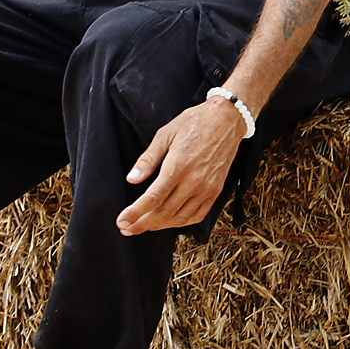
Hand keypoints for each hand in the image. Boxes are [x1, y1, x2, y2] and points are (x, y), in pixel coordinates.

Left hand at [118, 94, 243, 234]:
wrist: (227, 120)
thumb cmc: (194, 123)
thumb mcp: (165, 134)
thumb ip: (148, 159)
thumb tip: (132, 178)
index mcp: (178, 166)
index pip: (153, 199)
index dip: (135, 213)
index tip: (122, 221)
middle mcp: (194, 181)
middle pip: (164, 212)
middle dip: (142, 224)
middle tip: (127, 229)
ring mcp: (207, 188)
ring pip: (180, 218)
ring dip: (160, 226)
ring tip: (144, 226)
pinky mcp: (216, 190)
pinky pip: (198, 215)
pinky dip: (182, 222)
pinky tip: (170, 222)